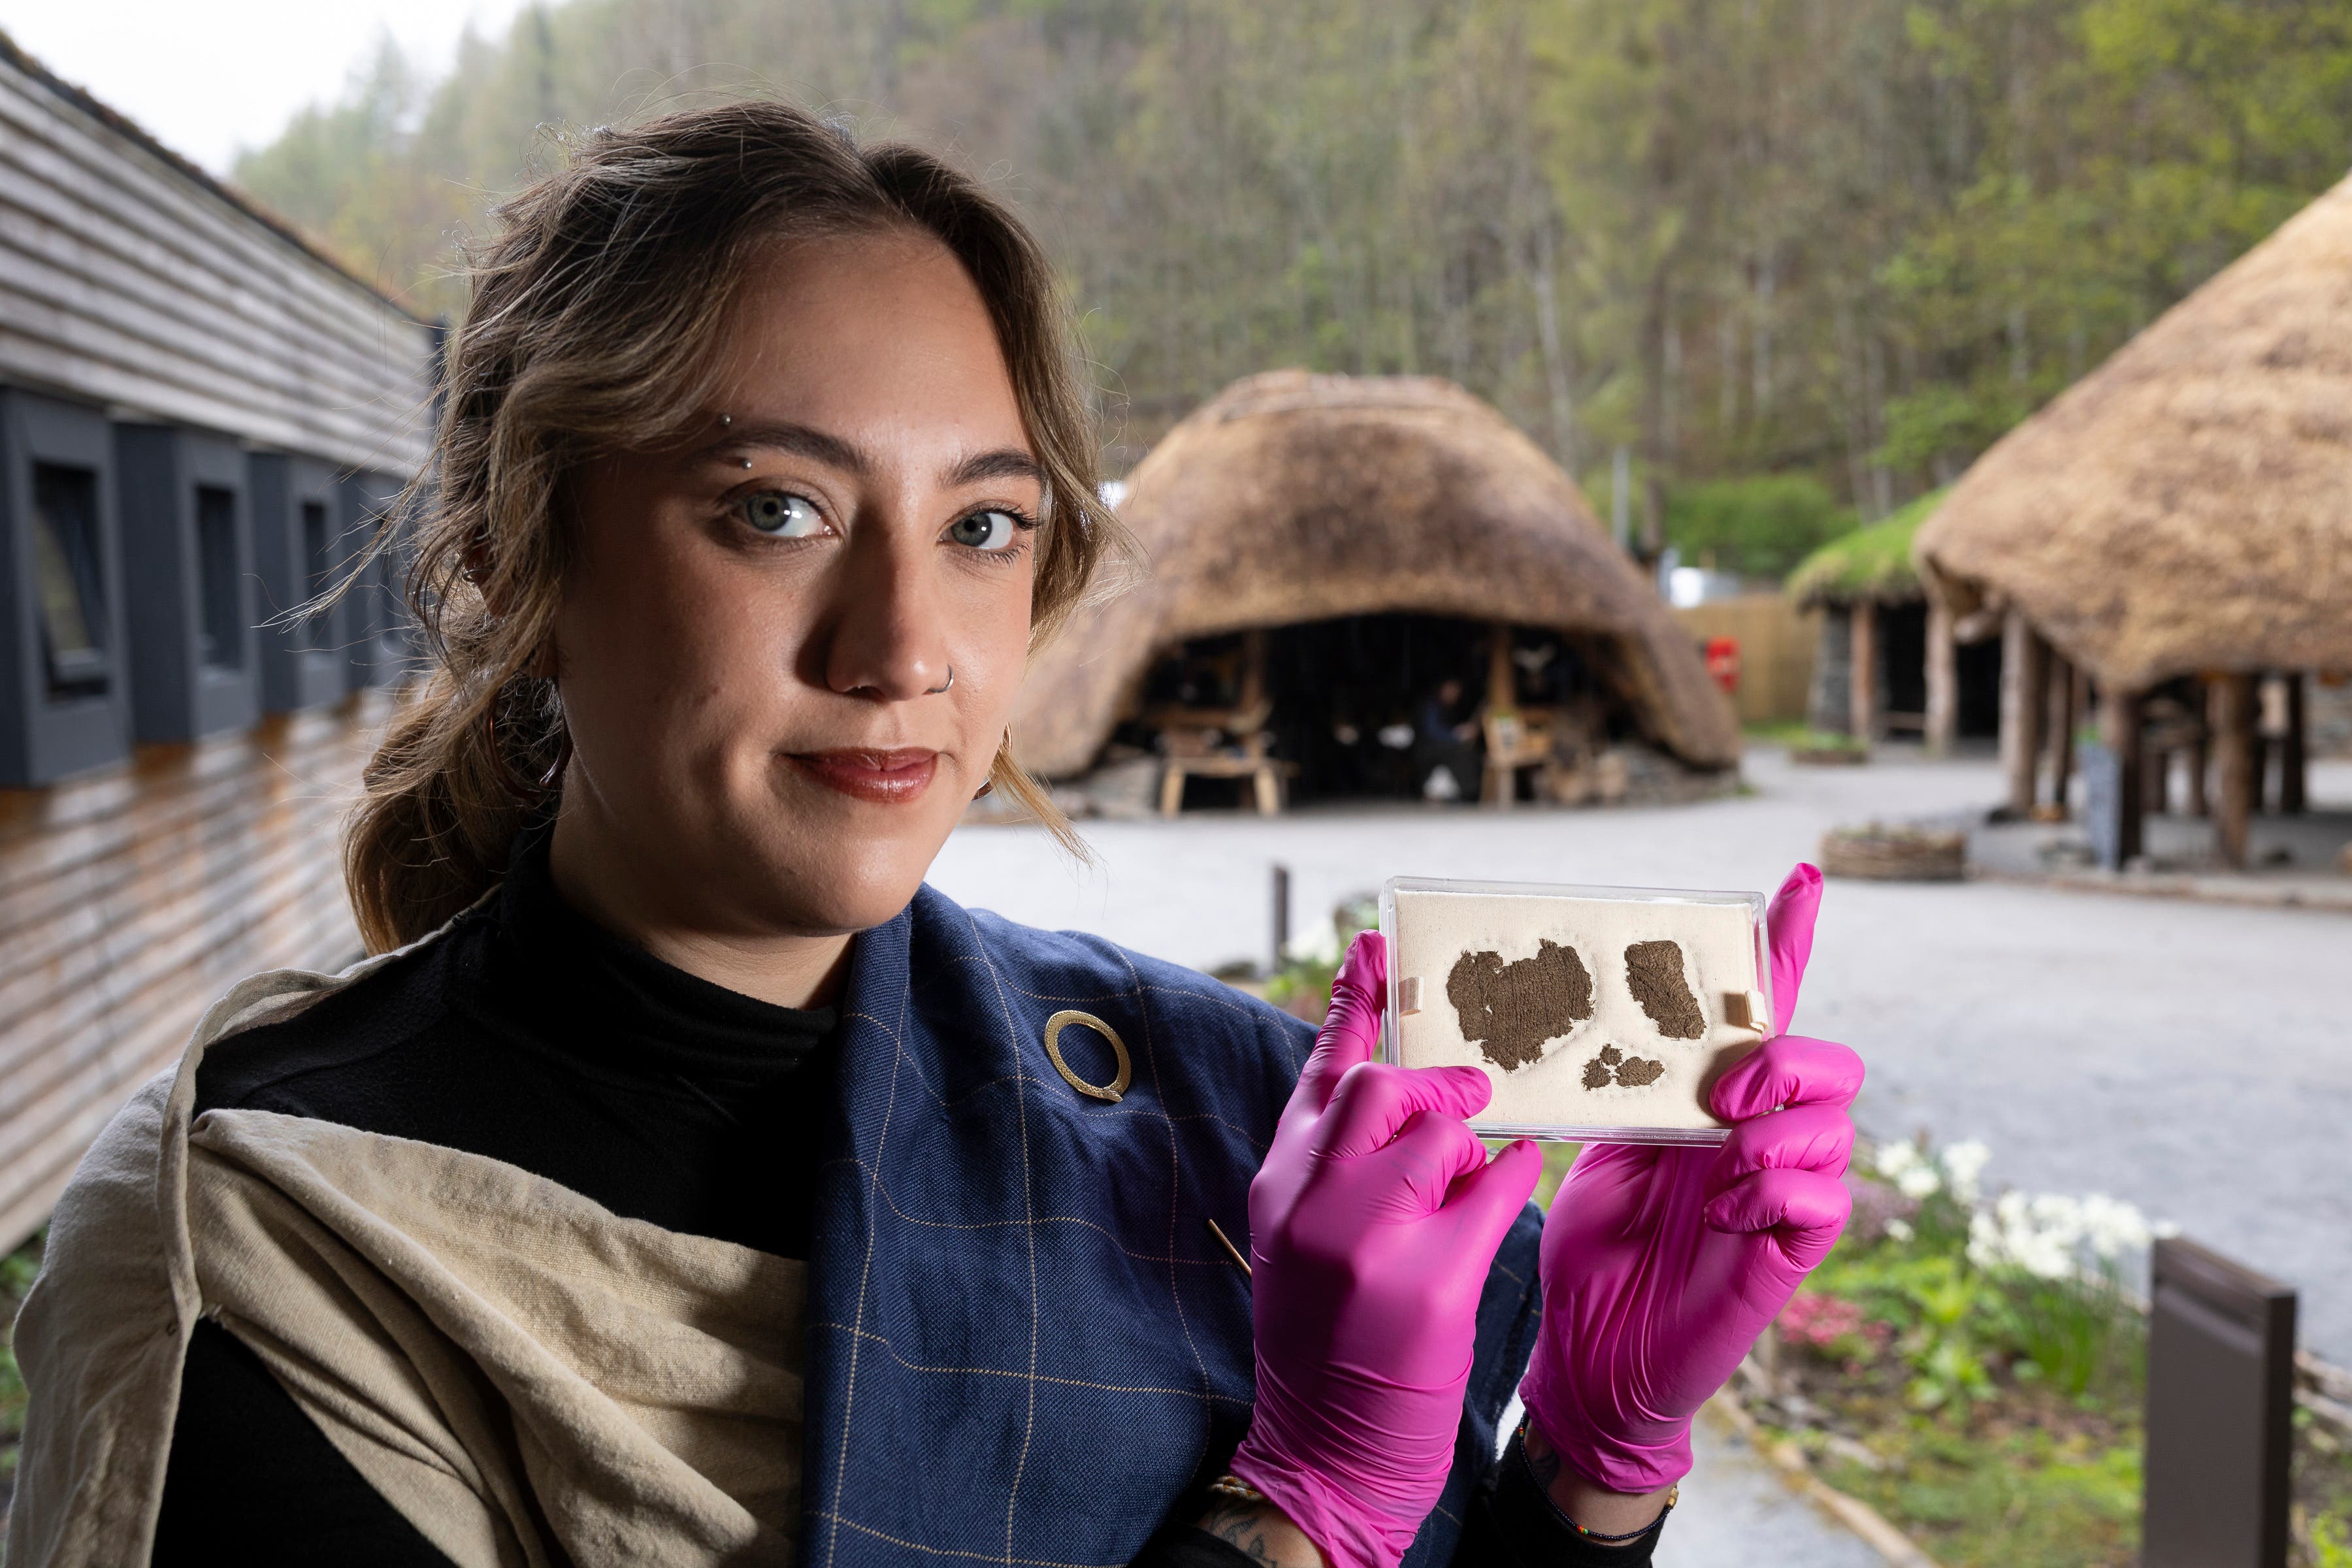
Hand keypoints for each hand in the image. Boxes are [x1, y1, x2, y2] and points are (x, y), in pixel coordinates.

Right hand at [1227, 931, 1543, 1567]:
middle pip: (1383, 1084)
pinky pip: (1496, 1188)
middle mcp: (1312, 1200)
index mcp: (1282, 1181)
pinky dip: (1513, 1178)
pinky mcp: (1426, 1282)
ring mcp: (1365, 1239)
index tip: (1374, 941)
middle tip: (1470, 1092)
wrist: (1327, 1456)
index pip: (1320, 1068)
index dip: (1351, 1000)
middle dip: (1438, 1082)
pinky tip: (1505, 1190)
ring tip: (1473, 1178)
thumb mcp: (1308, 1236)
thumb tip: (1414, 1088)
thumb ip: (1343, 1160)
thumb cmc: (1331, 1342)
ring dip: (1476, 1143)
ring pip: (1443, 1132)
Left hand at [1518, 863, 1863, 1495]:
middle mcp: (1762, 1134)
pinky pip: (1823, 1197)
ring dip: (1771, 1132)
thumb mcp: (1592, 1144)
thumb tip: (1593, 1013)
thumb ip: (1615, 1084)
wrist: (1594, 1350)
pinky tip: (1721, 1215)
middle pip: (1830, 1059)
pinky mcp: (1792, 1249)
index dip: (1789, 942)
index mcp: (1715, 1097)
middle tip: (1719, 1095)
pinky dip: (1770, 1192)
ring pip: (1835, 1123)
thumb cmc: (1596, 1246)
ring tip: (1712, 1168)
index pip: (1765, 1008)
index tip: (1803, 876)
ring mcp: (1783, 1190)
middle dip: (1782, 1060)